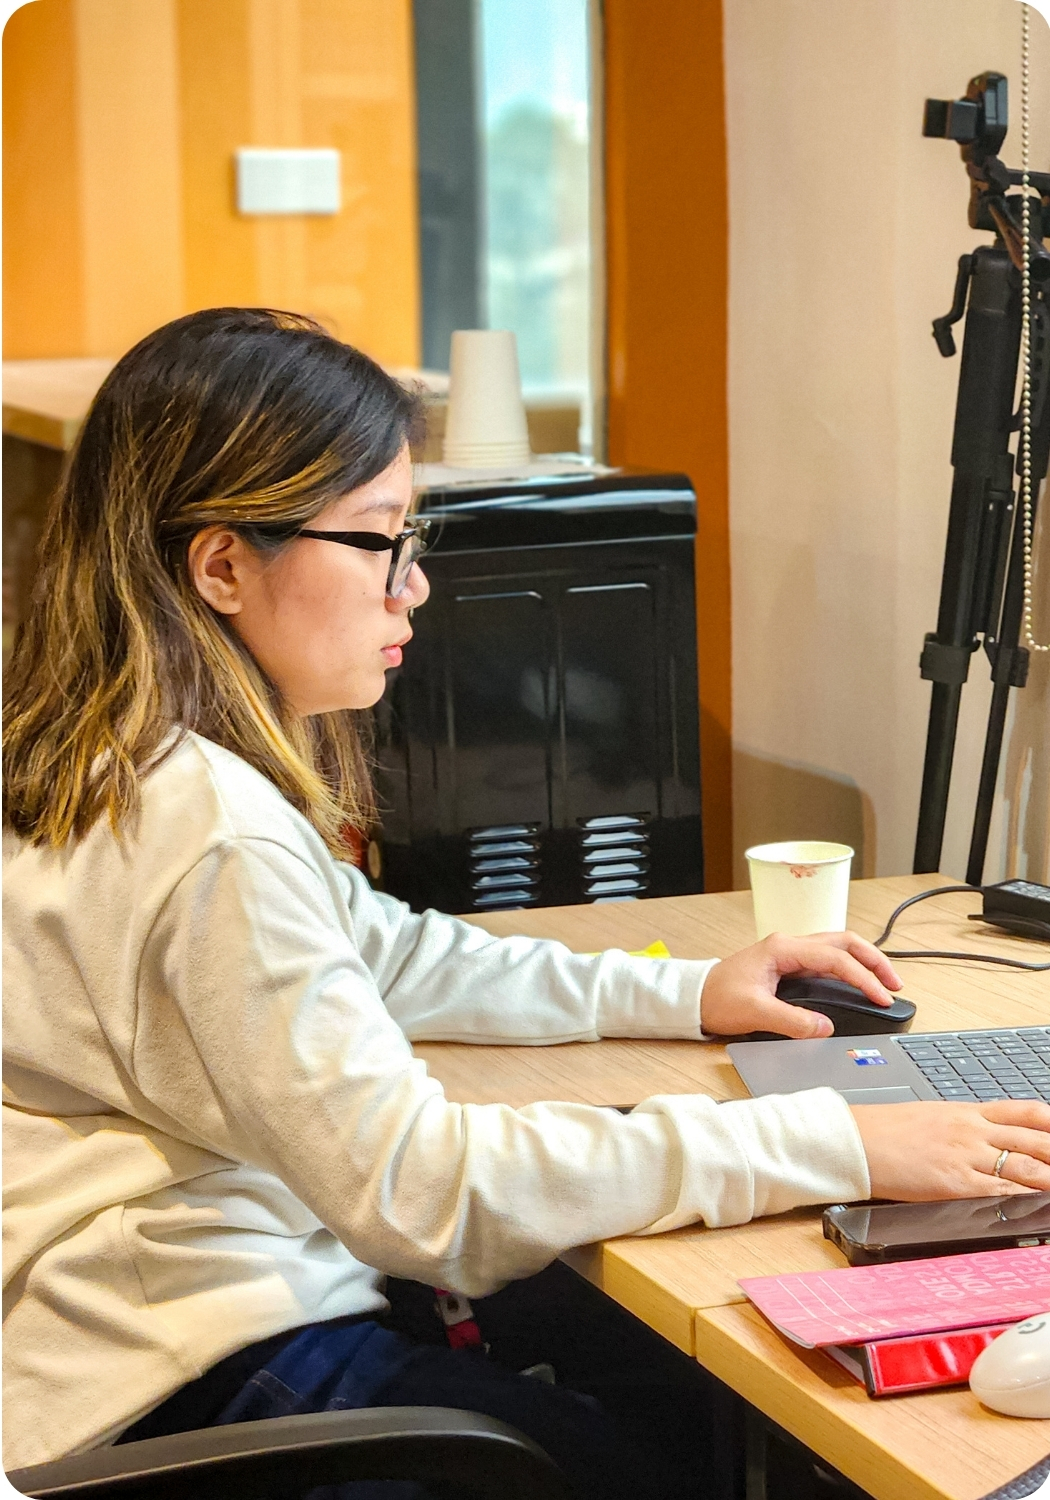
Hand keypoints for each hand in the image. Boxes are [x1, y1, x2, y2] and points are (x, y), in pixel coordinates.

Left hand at [699, 932, 901, 1038]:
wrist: (694, 998)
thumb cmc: (716, 998)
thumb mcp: (754, 1012)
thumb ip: (792, 1021)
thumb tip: (825, 1027)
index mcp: (783, 948)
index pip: (835, 958)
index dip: (863, 978)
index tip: (881, 998)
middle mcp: (789, 945)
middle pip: (844, 942)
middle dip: (874, 961)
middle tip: (895, 985)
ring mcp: (790, 954)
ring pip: (838, 949)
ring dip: (864, 963)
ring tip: (885, 984)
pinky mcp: (789, 966)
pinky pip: (828, 962)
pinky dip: (849, 970)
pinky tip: (860, 985)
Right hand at [851, 1100, 1049, 1198]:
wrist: (858, 1141)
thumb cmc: (888, 1130)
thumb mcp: (934, 1116)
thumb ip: (965, 1126)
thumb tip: (990, 1138)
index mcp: (968, 1111)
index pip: (1025, 1111)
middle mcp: (973, 1131)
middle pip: (1033, 1140)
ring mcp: (966, 1156)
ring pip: (1025, 1166)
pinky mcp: (956, 1183)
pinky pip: (1001, 1191)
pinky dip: (1025, 1198)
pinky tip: (1036, 1204)